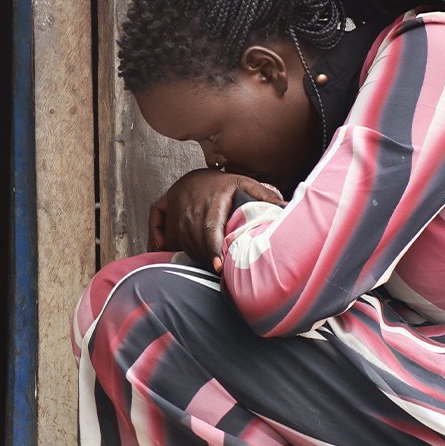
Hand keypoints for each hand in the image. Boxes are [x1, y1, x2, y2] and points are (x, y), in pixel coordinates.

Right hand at [148, 169, 284, 269]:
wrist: (202, 172)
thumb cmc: (227, 183)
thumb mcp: (247, 184)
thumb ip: (264, 196)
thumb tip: (287, 206)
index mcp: (213, 200)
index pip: (211, 228)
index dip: (214, 249)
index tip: (217, 266)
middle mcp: (192, 205)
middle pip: (196, 239)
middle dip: (206, 258)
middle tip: (217, 273)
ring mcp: (177, 207)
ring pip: (182, 238)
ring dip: (192, 255)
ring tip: (205, 266)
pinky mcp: (165, 205)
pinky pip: (157, 223)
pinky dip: (158, 239)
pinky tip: (163, 250)